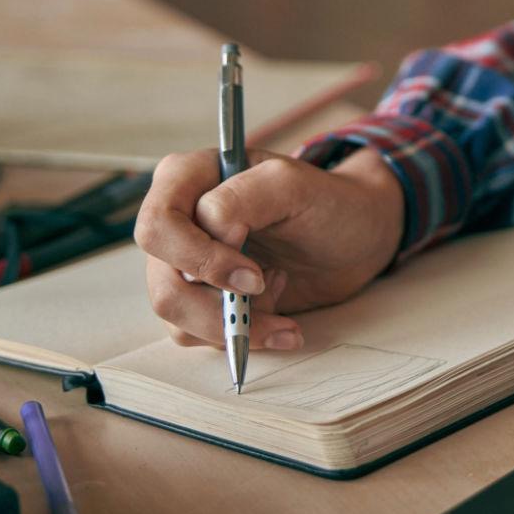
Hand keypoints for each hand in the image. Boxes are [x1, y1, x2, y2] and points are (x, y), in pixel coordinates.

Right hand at [134, 146, 403, 351]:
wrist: (354, 239)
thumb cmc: (328, 203)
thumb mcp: (294, 185)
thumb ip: (242, 197)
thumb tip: (208, 234)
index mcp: (187, 179)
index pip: (158, 227)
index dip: (202, 260)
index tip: (254, 274)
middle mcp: (176, 221)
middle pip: (165, 284)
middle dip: (219, 306)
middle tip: (271, 297)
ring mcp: (184, 264)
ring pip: (177, 317)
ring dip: (237, 321)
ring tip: (281, 290)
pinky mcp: (200, 298)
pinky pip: (196, 335)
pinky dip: (243, 334)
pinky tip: (278, 314)